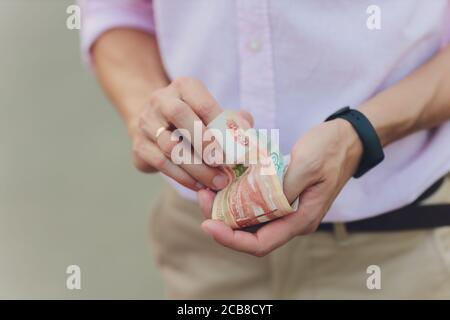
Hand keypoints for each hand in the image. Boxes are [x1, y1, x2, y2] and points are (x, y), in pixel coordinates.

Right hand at [132, 77, 230, 190]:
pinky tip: (199, 185)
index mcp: (184, 87)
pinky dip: (182, 177)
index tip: (235, 147)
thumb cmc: (194, 120)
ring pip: (170, 145)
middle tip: (223, 163)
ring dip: (197, 167)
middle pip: (179, 115)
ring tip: (217, 181)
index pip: (202, 103)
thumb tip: (247, 134)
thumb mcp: (214, 115)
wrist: (155, 126)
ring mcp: (146, 122)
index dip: (220, 125)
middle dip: (204, 142)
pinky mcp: (139, 146)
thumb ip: (233, 121)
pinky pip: (161, 163)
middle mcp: (161, 100)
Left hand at [198, 119, 362, 255]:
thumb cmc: (330, 149)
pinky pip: (255, 203)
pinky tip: (224, 181)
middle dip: (222, 221)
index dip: (230, 239)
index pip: (260, 243)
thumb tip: (254, 201)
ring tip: (208, 189)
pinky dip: (237, 196)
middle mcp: (291, 220)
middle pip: (250, 233)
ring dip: (227, 208)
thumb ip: (281, 186)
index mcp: (300, 219)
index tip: (208, 224)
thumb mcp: (307, 165)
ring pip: (250, 219)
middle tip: (203, 197)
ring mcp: (286, 208)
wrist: (347, 138)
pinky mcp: (282, 195)